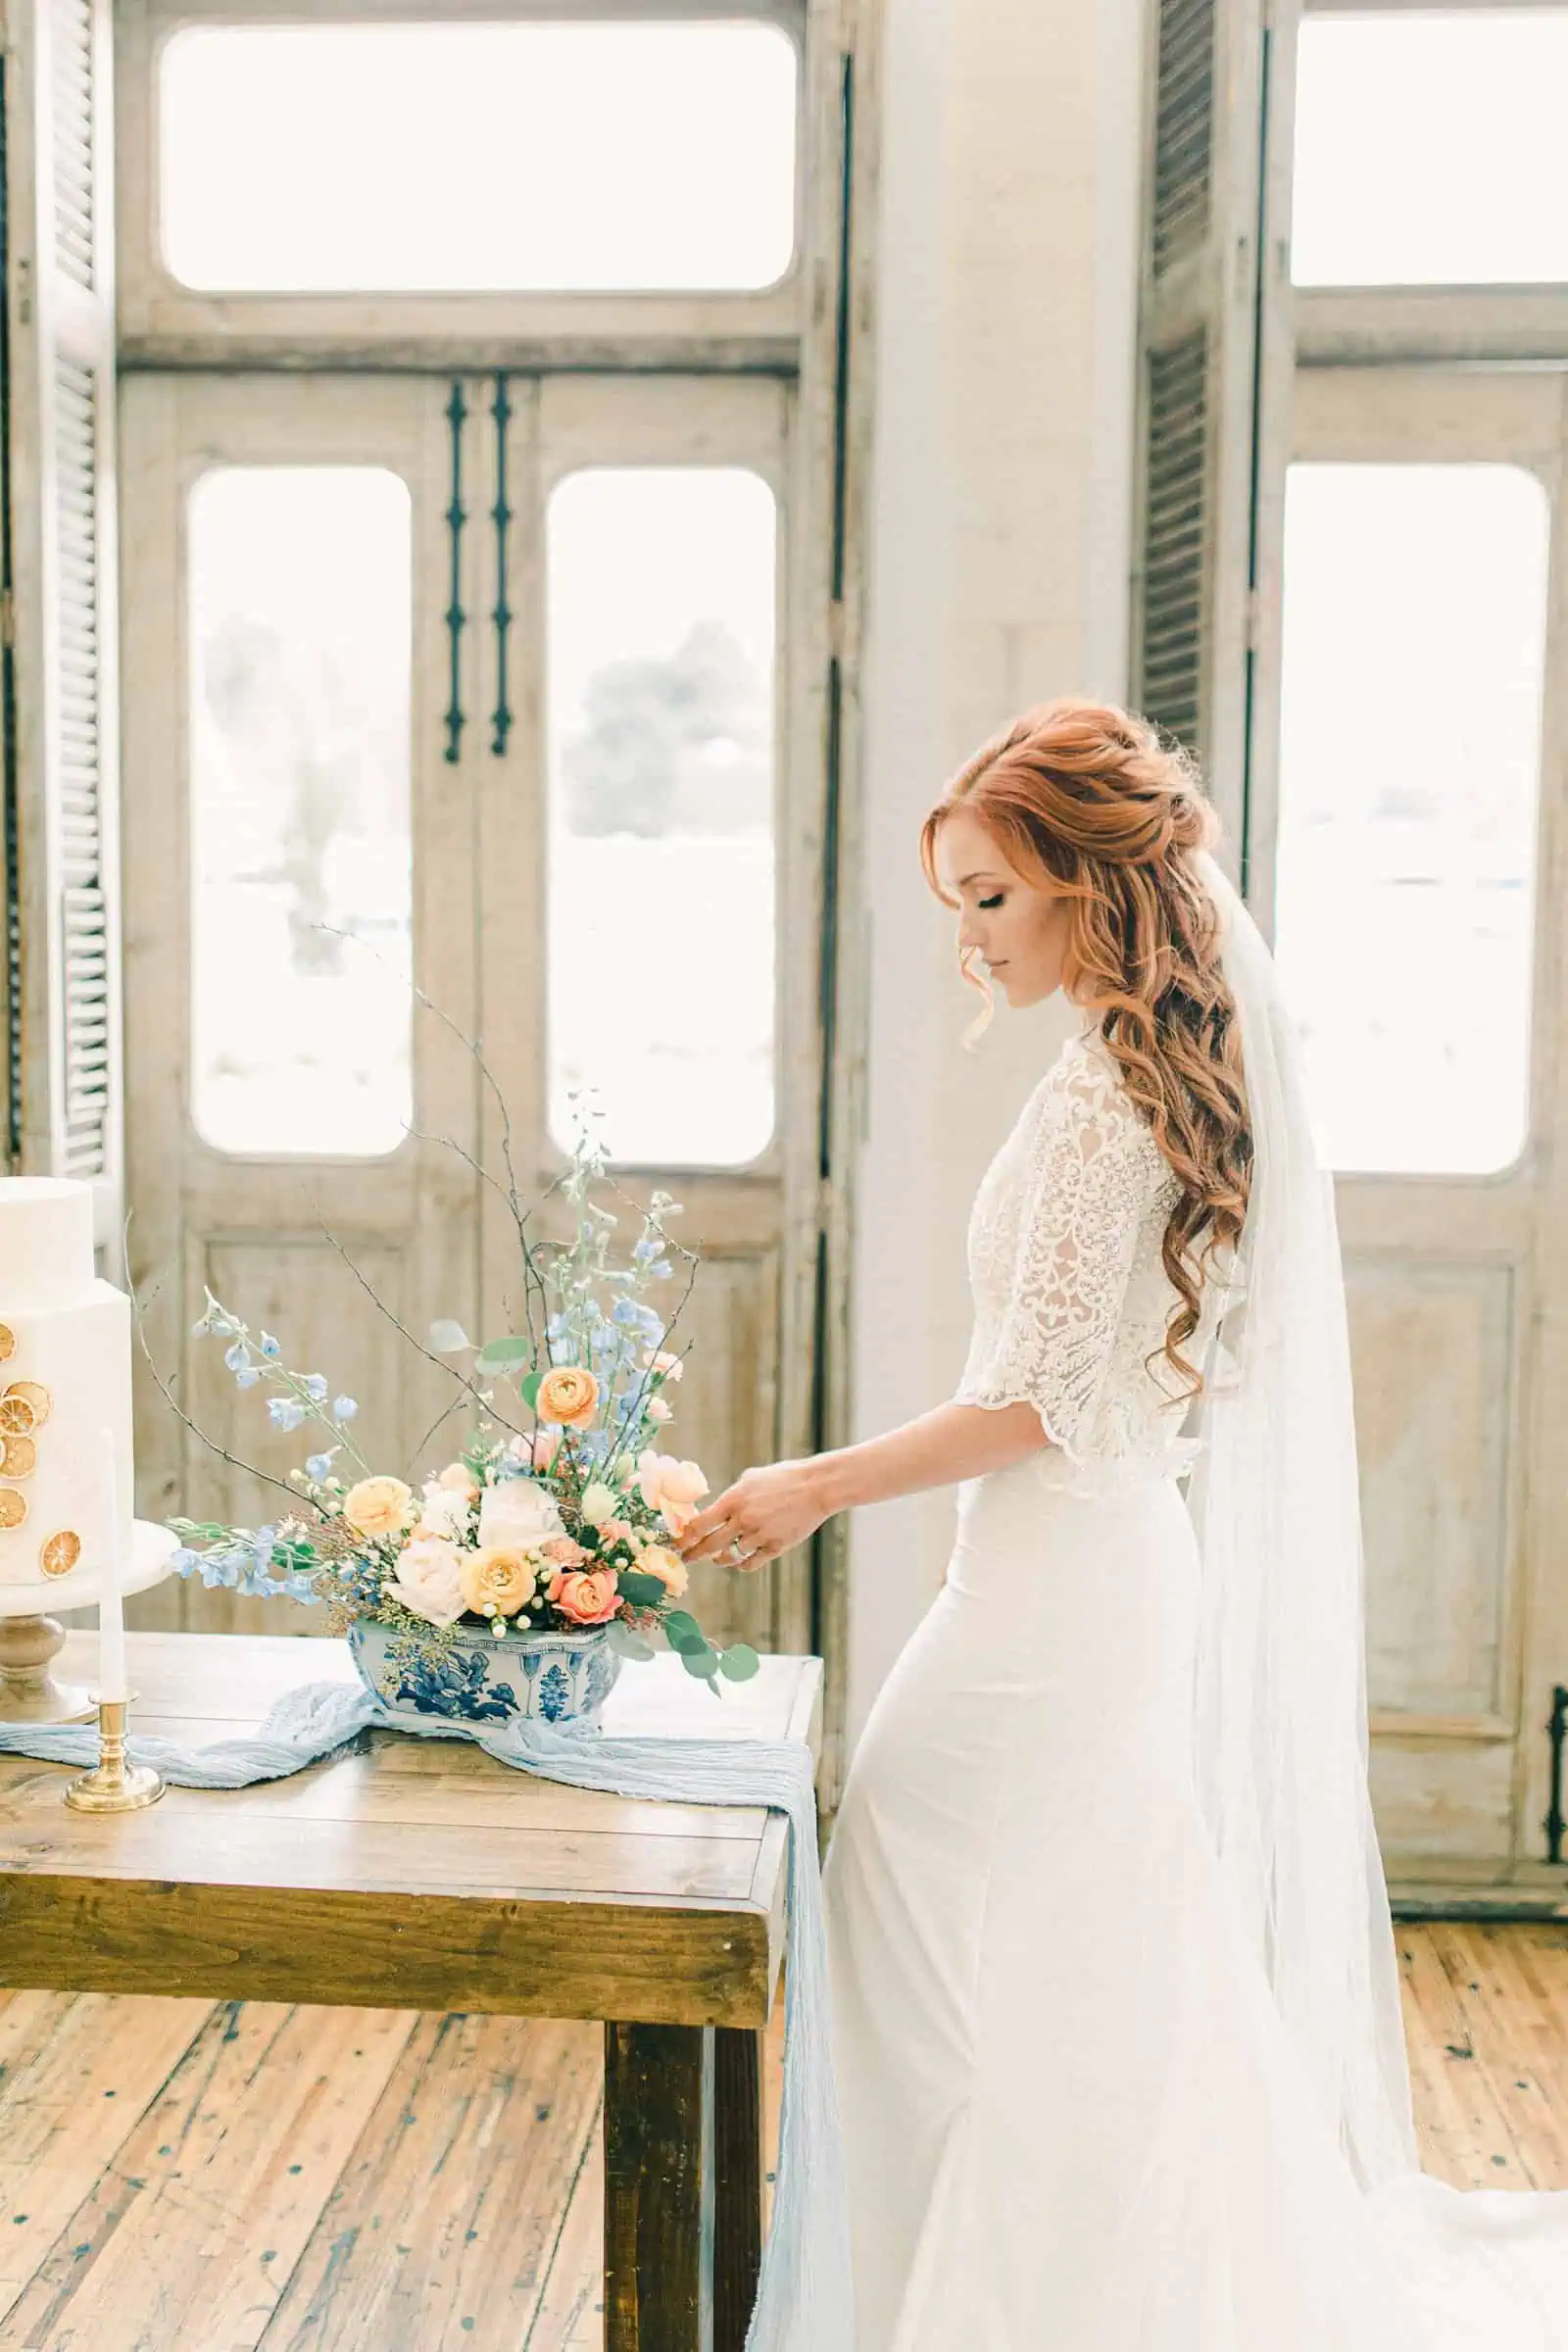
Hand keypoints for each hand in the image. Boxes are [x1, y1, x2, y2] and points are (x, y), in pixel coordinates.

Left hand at [676, 1457, 831, 1571]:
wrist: (815, 1487)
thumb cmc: (783, 1478)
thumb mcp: (751, 1479)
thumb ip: (731, 1497)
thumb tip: (713, 1512)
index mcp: (734, 1499)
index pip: (700, 1524)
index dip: (686, 1536)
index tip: (678, 1542)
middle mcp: (743, 1519)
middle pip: (710, 1545)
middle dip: (694, 1554)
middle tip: (687, 1558)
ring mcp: (760, 1535)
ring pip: (730, 1557)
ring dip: (720, 1559)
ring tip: (717, 1559)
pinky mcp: (776, 1547)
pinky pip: (750, 1563)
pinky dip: (741, 1564)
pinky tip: (739, 1562)